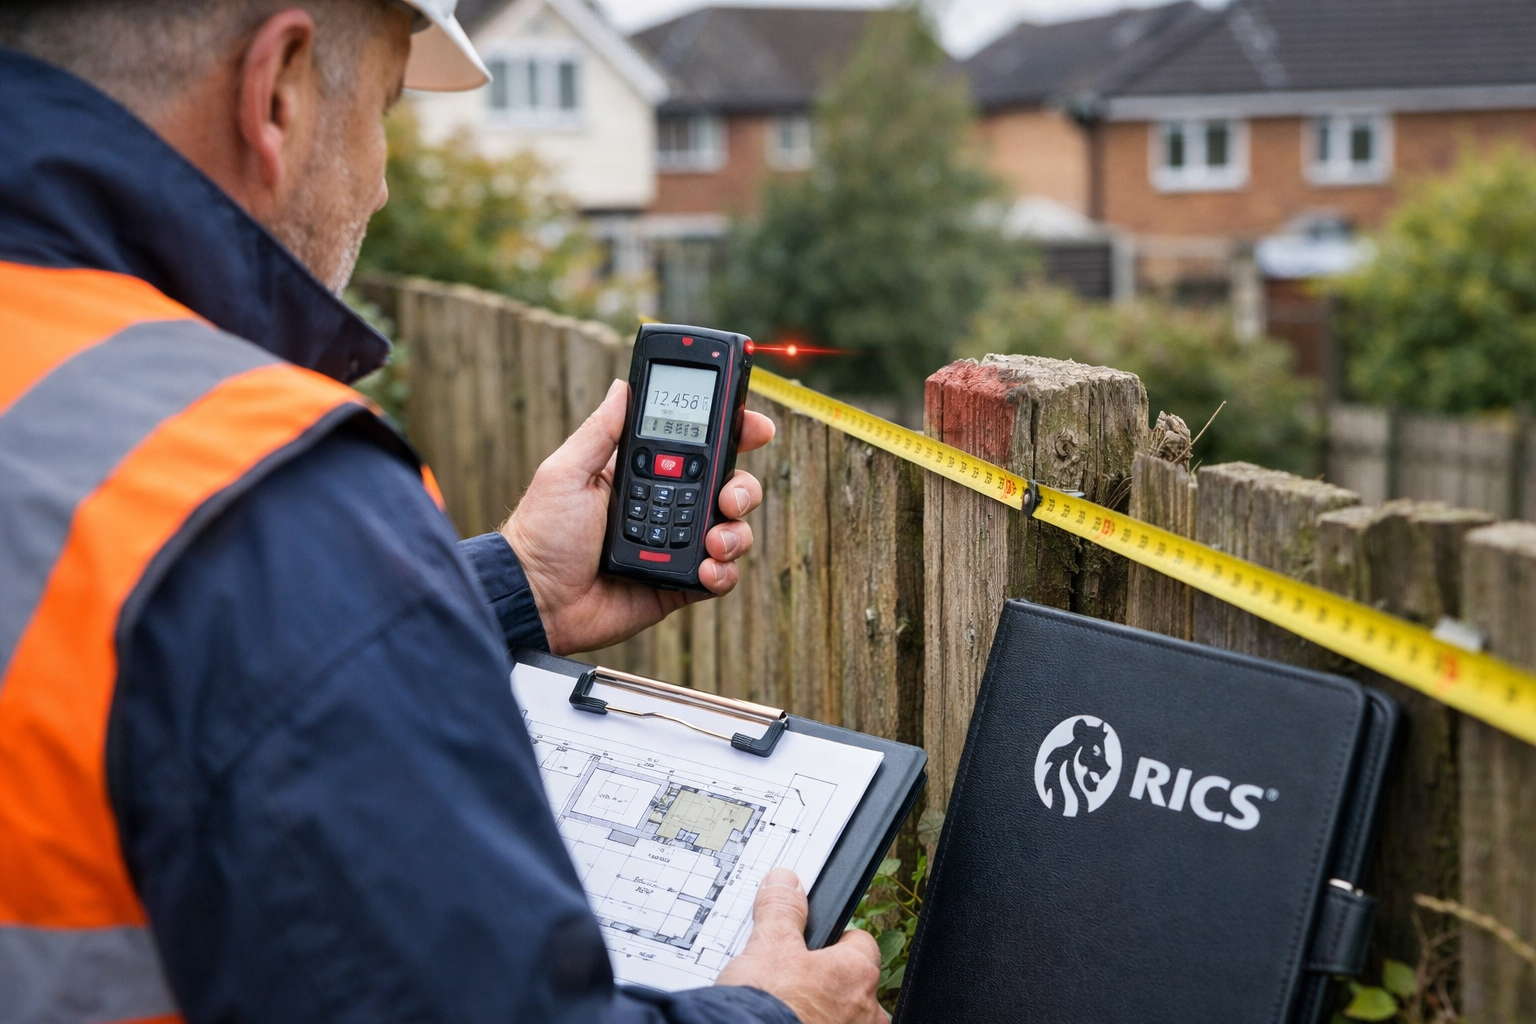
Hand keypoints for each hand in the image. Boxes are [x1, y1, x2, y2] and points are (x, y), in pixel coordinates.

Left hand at [502, 379, 774, 654]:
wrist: (535, 598)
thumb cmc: (541, 532)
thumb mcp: (566, 471)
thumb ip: (600, 431)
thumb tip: (622, 386)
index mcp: (643, 474)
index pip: (698, 446)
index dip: (734, 434)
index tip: (757, 427)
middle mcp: (667, 506)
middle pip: (728, 486)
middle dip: (742, 487)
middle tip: (729, 497)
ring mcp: (675, 545)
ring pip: (732, 530)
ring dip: (735, 532)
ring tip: (712, 541)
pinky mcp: (678, 584)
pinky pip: (719, 576)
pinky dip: (722, 572)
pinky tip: (705, 570)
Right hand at [715, 869, 886, 1023]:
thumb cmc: (767, 1006)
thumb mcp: (768, 946)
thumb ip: (782, 910)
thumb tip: (786, 882)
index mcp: (858, 974)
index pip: (859, 943)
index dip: (831, 939)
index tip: (809, 945)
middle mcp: (867, 1013)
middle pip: (851, 983)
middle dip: (826, 981)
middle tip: (791, 980)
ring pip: (842, 1016)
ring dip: (821, 1012)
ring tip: (785, 1008)